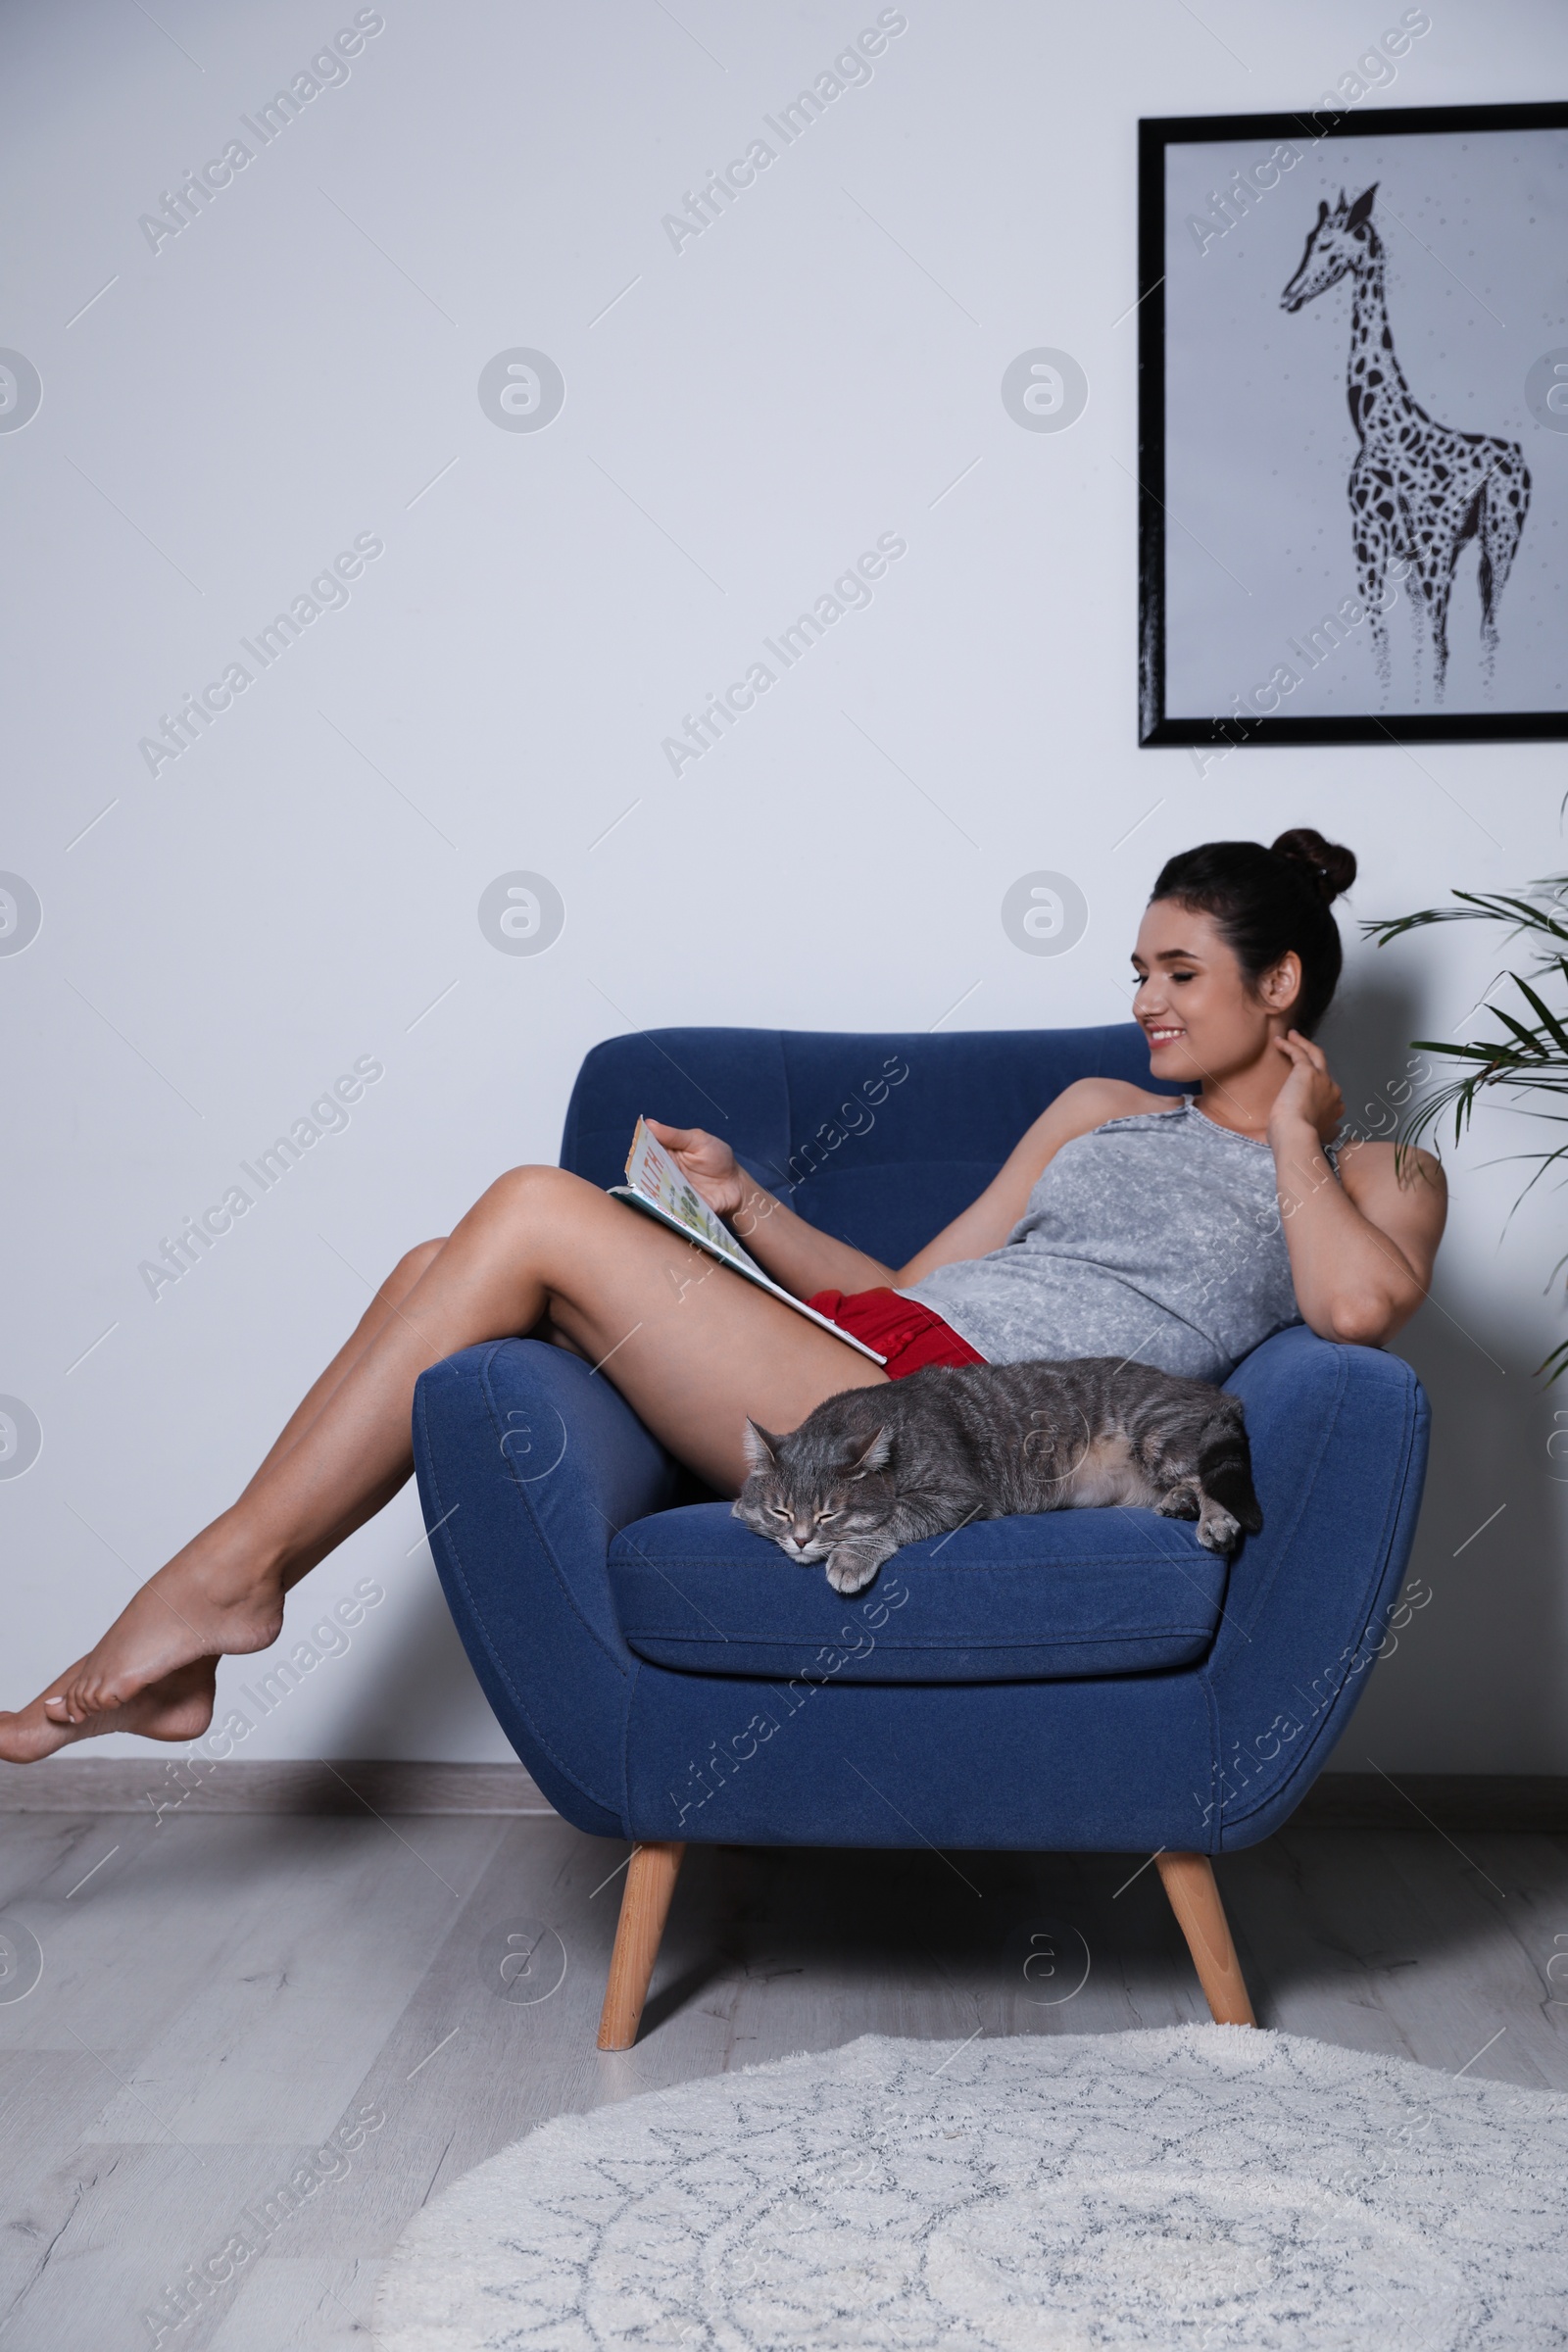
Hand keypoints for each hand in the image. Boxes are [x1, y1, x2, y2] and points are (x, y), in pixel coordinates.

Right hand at [644, 1119, 746, 1217]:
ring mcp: (668, 1190)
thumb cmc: (718, 1159)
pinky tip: (657, 1204)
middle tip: (641, 1170)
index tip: (636, 1147)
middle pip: (644, 1170)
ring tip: (647, 1188)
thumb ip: (674, 1135)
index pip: (646, 1147)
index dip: (639, 1146)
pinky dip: (659, 1205)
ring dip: (648, 1189)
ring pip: (650, 1189)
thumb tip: (649, 1123)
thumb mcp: (698, 1141)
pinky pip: (663, 1207)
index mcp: (666, 1152)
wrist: (735, 1186)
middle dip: (640, 1169)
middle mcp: (663, 1171)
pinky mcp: (675, 1206)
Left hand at [1268, 1031, 1344, 1148]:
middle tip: (1301, 1050)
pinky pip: (1300, 1052)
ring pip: (1316, 1054)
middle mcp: (1334, 1092)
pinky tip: (1279, 1041)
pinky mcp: (1308, 1072)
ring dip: (1304, 1043)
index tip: (1305, 1085)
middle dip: (1313, 1059)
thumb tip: (1302, 1130)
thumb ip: (1310, 1129)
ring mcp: (1324, 1080)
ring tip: (1292, 1035)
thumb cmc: (1294, 1141)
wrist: (1295, 1135)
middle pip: (1325, 1069)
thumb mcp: (1308, 1135)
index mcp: (1335, 1109)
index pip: (1330, 1092)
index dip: (1319, 1086)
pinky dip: (1291, 1045)